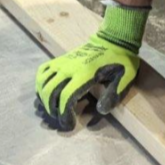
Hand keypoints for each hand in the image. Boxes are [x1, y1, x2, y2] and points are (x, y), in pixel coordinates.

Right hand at [34, 3, 148, 130]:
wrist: (113, 39)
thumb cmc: (120, 61)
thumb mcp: (125, 78)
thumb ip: (113, 95)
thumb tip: (101, 110)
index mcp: (85, 73)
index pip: (66, 97)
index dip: (64, 114)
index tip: (68, 125)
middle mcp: (69, 67)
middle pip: (50, 92)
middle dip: (52, 110)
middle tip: (59, 121)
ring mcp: (62, 61)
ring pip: (43, 83)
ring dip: (44, 99)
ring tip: (52, 110)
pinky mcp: (60, 58)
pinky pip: (42, 71)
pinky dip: (40, 84)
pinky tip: (46, 94)